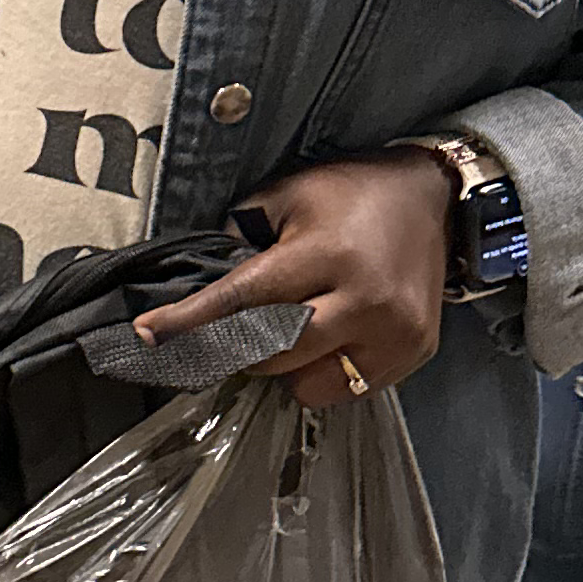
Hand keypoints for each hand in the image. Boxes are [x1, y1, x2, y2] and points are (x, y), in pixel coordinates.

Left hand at [133, 149, 454, 408]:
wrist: (433, 198)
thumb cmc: (350, 192)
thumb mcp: (286, 195)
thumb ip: (239, 236)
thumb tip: (199, 284)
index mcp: (328, 254)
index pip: (244, 300)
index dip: (191, 322)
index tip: (149, 335)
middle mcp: (365, 299)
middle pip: (272, 353)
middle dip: (238, 346)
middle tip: (230, 328)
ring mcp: (394, 333)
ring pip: (308, 384)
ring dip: (285, 365)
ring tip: (295, 326)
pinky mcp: (413, 353)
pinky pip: (348, 389)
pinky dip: (324, 371)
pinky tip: (332, 335)